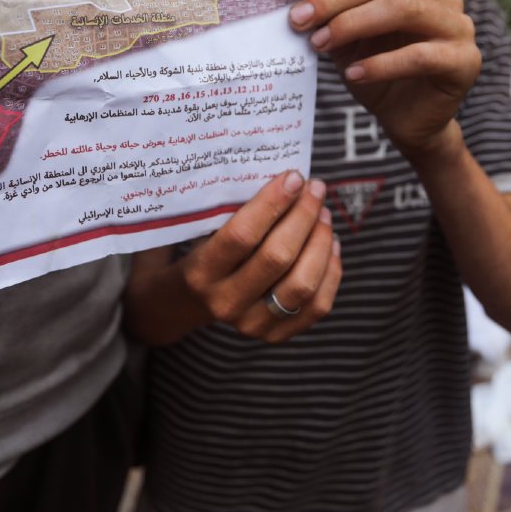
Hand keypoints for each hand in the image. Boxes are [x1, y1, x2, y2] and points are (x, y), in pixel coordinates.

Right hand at [126, 170, 341, 344]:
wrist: (180, 303)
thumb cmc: (195, 252)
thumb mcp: (196, 231)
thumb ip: (231, 211)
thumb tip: (283, 175)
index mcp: (200, 273)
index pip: (242, 236)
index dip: (273, 203)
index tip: (293, 176)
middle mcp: (225, 303)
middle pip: (278, 258)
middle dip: (303, 216)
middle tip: (315, 188)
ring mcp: (251, 325)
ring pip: (303, 284)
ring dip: (320, 242)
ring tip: (324, 214)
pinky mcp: (275, 336)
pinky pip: (318, 305)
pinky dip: (330, 270)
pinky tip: (330, 244)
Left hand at [285, 0, 480, 160]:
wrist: (406, 122)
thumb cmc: (376, 75)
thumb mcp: (346, 39)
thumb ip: (329, 13)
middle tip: (300, 18)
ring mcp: (459, 28)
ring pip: (405, 7)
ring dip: (355, 23)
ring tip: (320, 43)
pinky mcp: (465, 62)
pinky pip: (420, 55)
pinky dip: (381, 63)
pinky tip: (352, 74)